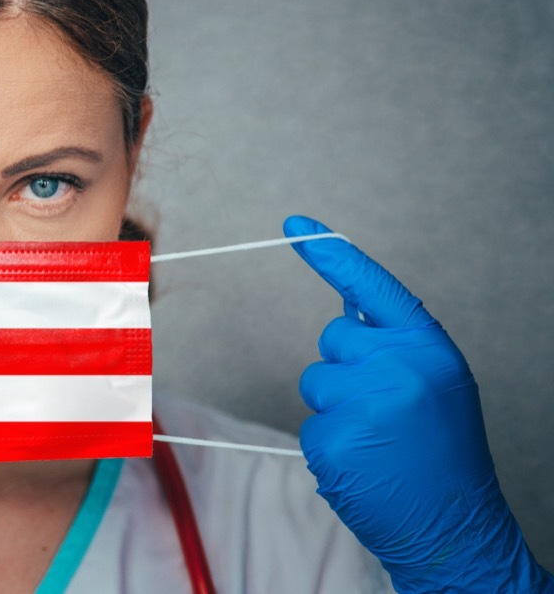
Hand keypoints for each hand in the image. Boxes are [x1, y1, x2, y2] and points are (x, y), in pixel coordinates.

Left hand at [284, 216, 550, 592]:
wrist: (458, 528)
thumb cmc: (444, 454)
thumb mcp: (435, 384)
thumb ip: (395, 345)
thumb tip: (347, 308)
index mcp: (427, 348)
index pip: (372, 287)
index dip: (331, 254)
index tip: (295, 224)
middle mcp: (397, 368)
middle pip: (333, 339)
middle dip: (346, 368)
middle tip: (384, 410)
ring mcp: (363, 404)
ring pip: (315, 382)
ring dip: (335, 409)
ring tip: (378, 441)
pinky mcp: (334, 440)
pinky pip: (310, 425)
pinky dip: (329, 446)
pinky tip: (364, 464)